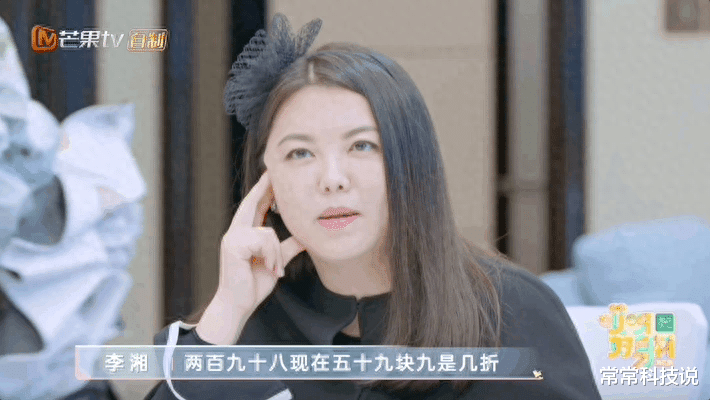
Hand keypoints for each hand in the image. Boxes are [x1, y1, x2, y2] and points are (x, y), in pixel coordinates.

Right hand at [218, 171, 304, 314]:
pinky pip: (264, 241)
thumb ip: (288, 247)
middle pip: (252, 204)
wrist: (239, 304)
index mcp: (244, 234)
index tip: (270, 177)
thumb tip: (306, 238)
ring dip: (276, 254)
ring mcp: (232, 237)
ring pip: (267, 232)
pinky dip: (272, 256)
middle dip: (263, 188)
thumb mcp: (276, 262)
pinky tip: (270, 269)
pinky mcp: (234, 245)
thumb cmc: (254, 284)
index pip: (254, 207)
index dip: (263, 191)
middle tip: (271, 171)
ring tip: (276, 270)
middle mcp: (235, 232)